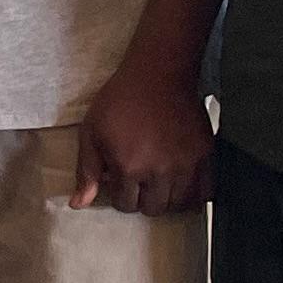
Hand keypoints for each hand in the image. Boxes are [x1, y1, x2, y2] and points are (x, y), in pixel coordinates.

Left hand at [73, 63, 213, 214]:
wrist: (158, 74)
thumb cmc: (121, 100)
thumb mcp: (92, 132)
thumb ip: (87, 172)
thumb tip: (77, 204)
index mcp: (128, 166)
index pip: (125, 204)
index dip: (120, 193)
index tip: (122, 179)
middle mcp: (159, 171)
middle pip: (153, 209)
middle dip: (142, 199)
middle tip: (140, 181)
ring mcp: (185, 165)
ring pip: (178, 204)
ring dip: (167, 198)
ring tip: (159, 182)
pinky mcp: (205, 156)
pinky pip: (204, 193)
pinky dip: (193, 195)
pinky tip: (181, 184)